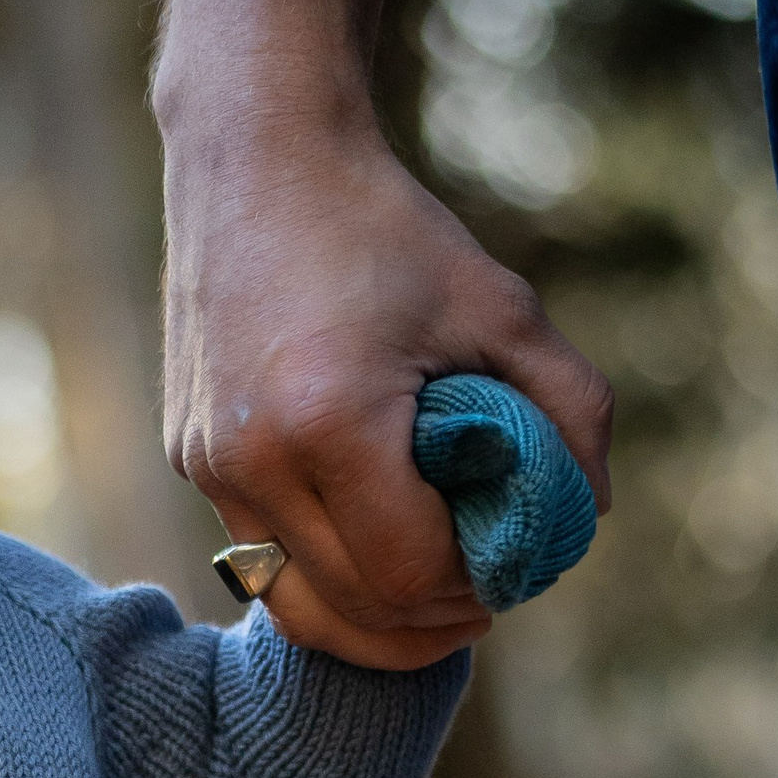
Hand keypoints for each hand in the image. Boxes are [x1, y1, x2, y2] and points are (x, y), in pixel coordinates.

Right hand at [160, 103, 612, 669]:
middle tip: (482, 588)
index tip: (513, 562)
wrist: (255, 158)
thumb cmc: (386, 227)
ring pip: (293, 605)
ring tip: (428, 584)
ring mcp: (209, 468)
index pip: (411, 573)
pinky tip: (371, 530)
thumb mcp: (503, 308)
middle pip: (352, 610)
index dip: (476, 588)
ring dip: (370, 614)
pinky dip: (324, 568)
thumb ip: (570, 411)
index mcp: (330, 422)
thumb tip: (588, 512)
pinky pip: (262, 556)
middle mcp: (252, 461)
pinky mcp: (190, 460)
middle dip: (429, 619)